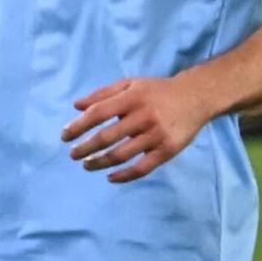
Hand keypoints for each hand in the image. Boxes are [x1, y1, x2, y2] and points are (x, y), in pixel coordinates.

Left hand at [61, 76, 216, 182]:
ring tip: (86, 165)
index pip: (97, 114)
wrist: (197, 96)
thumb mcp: (130, 83)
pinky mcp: (167, 150)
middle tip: (72, 154)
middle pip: (106, 137)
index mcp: (131, 98)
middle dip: (85, 148)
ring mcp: (156, 135)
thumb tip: (75, 106)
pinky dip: (124, 176)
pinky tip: (110, 177)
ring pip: (121, 155)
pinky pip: (142, 168)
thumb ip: (102, 93)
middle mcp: (143, 117)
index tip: (65, 136)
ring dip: (99, 163)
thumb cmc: (157, 91)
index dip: (78, 126)